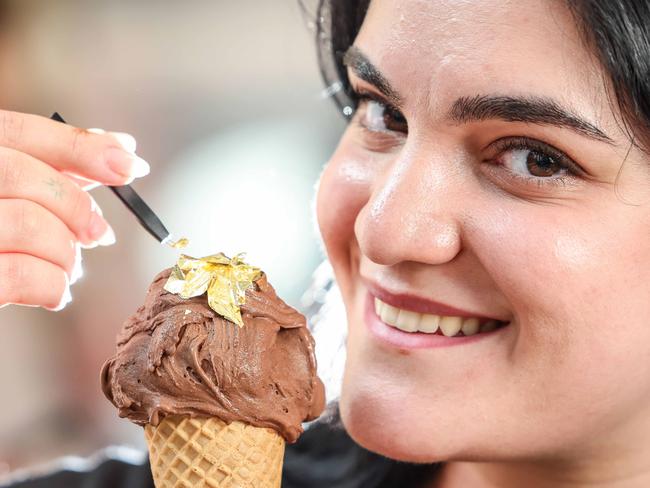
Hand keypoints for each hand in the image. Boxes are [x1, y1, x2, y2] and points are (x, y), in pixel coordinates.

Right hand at [0, 110, 149, 310]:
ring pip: (25, 223)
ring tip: (69, 267)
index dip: (81, 147)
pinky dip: (52, 285)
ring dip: (66, 251)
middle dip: (76, 206)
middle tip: (100, 233)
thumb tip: (121, 150)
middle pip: (21, 174)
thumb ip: (52, 172)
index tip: (131, 164)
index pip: (19, 131)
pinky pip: (18, 275)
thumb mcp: (9, 200)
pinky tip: (56, 292)